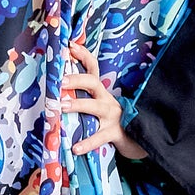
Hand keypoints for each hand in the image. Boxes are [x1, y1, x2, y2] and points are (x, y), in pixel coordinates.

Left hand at [62, 41, 144, 159]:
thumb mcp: (98, 107)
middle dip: (76, 79)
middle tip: (60, 81)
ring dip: (78, 105)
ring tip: (61, 107)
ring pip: (96, 107)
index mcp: (101, 92)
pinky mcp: (115, 133)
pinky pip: (100, 137)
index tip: (70, 46)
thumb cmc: (110, 123)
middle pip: (93, 83)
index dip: (83, 56)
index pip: (93, 68)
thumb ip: (82, 100)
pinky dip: (87, 143)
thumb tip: (56, 95)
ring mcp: (112, 116)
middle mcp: (107, 100)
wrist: (138, 139)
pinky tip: (75, 148)